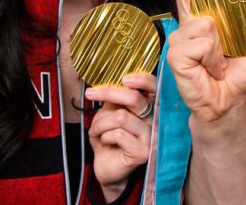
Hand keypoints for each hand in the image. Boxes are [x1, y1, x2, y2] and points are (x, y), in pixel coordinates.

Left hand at [85, 73, 155, 199]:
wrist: (106, 167)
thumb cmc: (109, 138)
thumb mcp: (108, 113)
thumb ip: (114, 99)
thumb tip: (112, 82)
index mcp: (150, 107)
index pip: (154, 87)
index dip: (142, 79)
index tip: (123, 78)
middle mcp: (155, 120)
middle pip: (135, 98)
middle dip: (109, 93)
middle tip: (90, 94)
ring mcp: (151, 137)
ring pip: (122, 117)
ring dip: (101, 123)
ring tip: (95, 130)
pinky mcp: (144, 152)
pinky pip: (119, 135)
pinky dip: (104, 136)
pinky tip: (104, 142)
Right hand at [166, 0, 245, 123]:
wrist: (230, 103)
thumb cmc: (240, 75)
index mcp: (205, 18)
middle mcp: (189, 25)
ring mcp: (180, 40)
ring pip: (204, 22)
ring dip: (221, 43)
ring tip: (223, 60)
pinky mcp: (176, 56)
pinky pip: (201, 44)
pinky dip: (213, 57)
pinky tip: (212, 69)